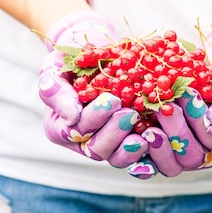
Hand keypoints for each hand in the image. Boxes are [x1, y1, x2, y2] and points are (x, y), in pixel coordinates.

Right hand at [38, 11, 147, 166]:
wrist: (96, 55)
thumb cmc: (71, 60)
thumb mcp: (55, 67)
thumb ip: (54, 89)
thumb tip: (71, 117)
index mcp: (59, 127)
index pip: (74, 130)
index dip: (94, 118)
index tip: (112, 100)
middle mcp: (81, 141)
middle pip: (96, 148)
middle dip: (114, 132)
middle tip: (130, 114)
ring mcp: (106, 144)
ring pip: (116, 157)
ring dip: (131, 147)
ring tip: (147, 132)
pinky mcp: (127, 143)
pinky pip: (136, 157)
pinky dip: (147, 153)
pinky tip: (157, 140)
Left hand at [130, 22, 211, 176]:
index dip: (198, 119)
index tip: (187, 93)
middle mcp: (209, 158)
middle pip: (191, 157)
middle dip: (176, 131)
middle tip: (163, 106)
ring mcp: (184, 158)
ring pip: (170, 166)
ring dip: (157, 146)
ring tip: (146, 126)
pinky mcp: (162, 154)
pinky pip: (150, 164)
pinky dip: (139, 158)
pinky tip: (130, 144)